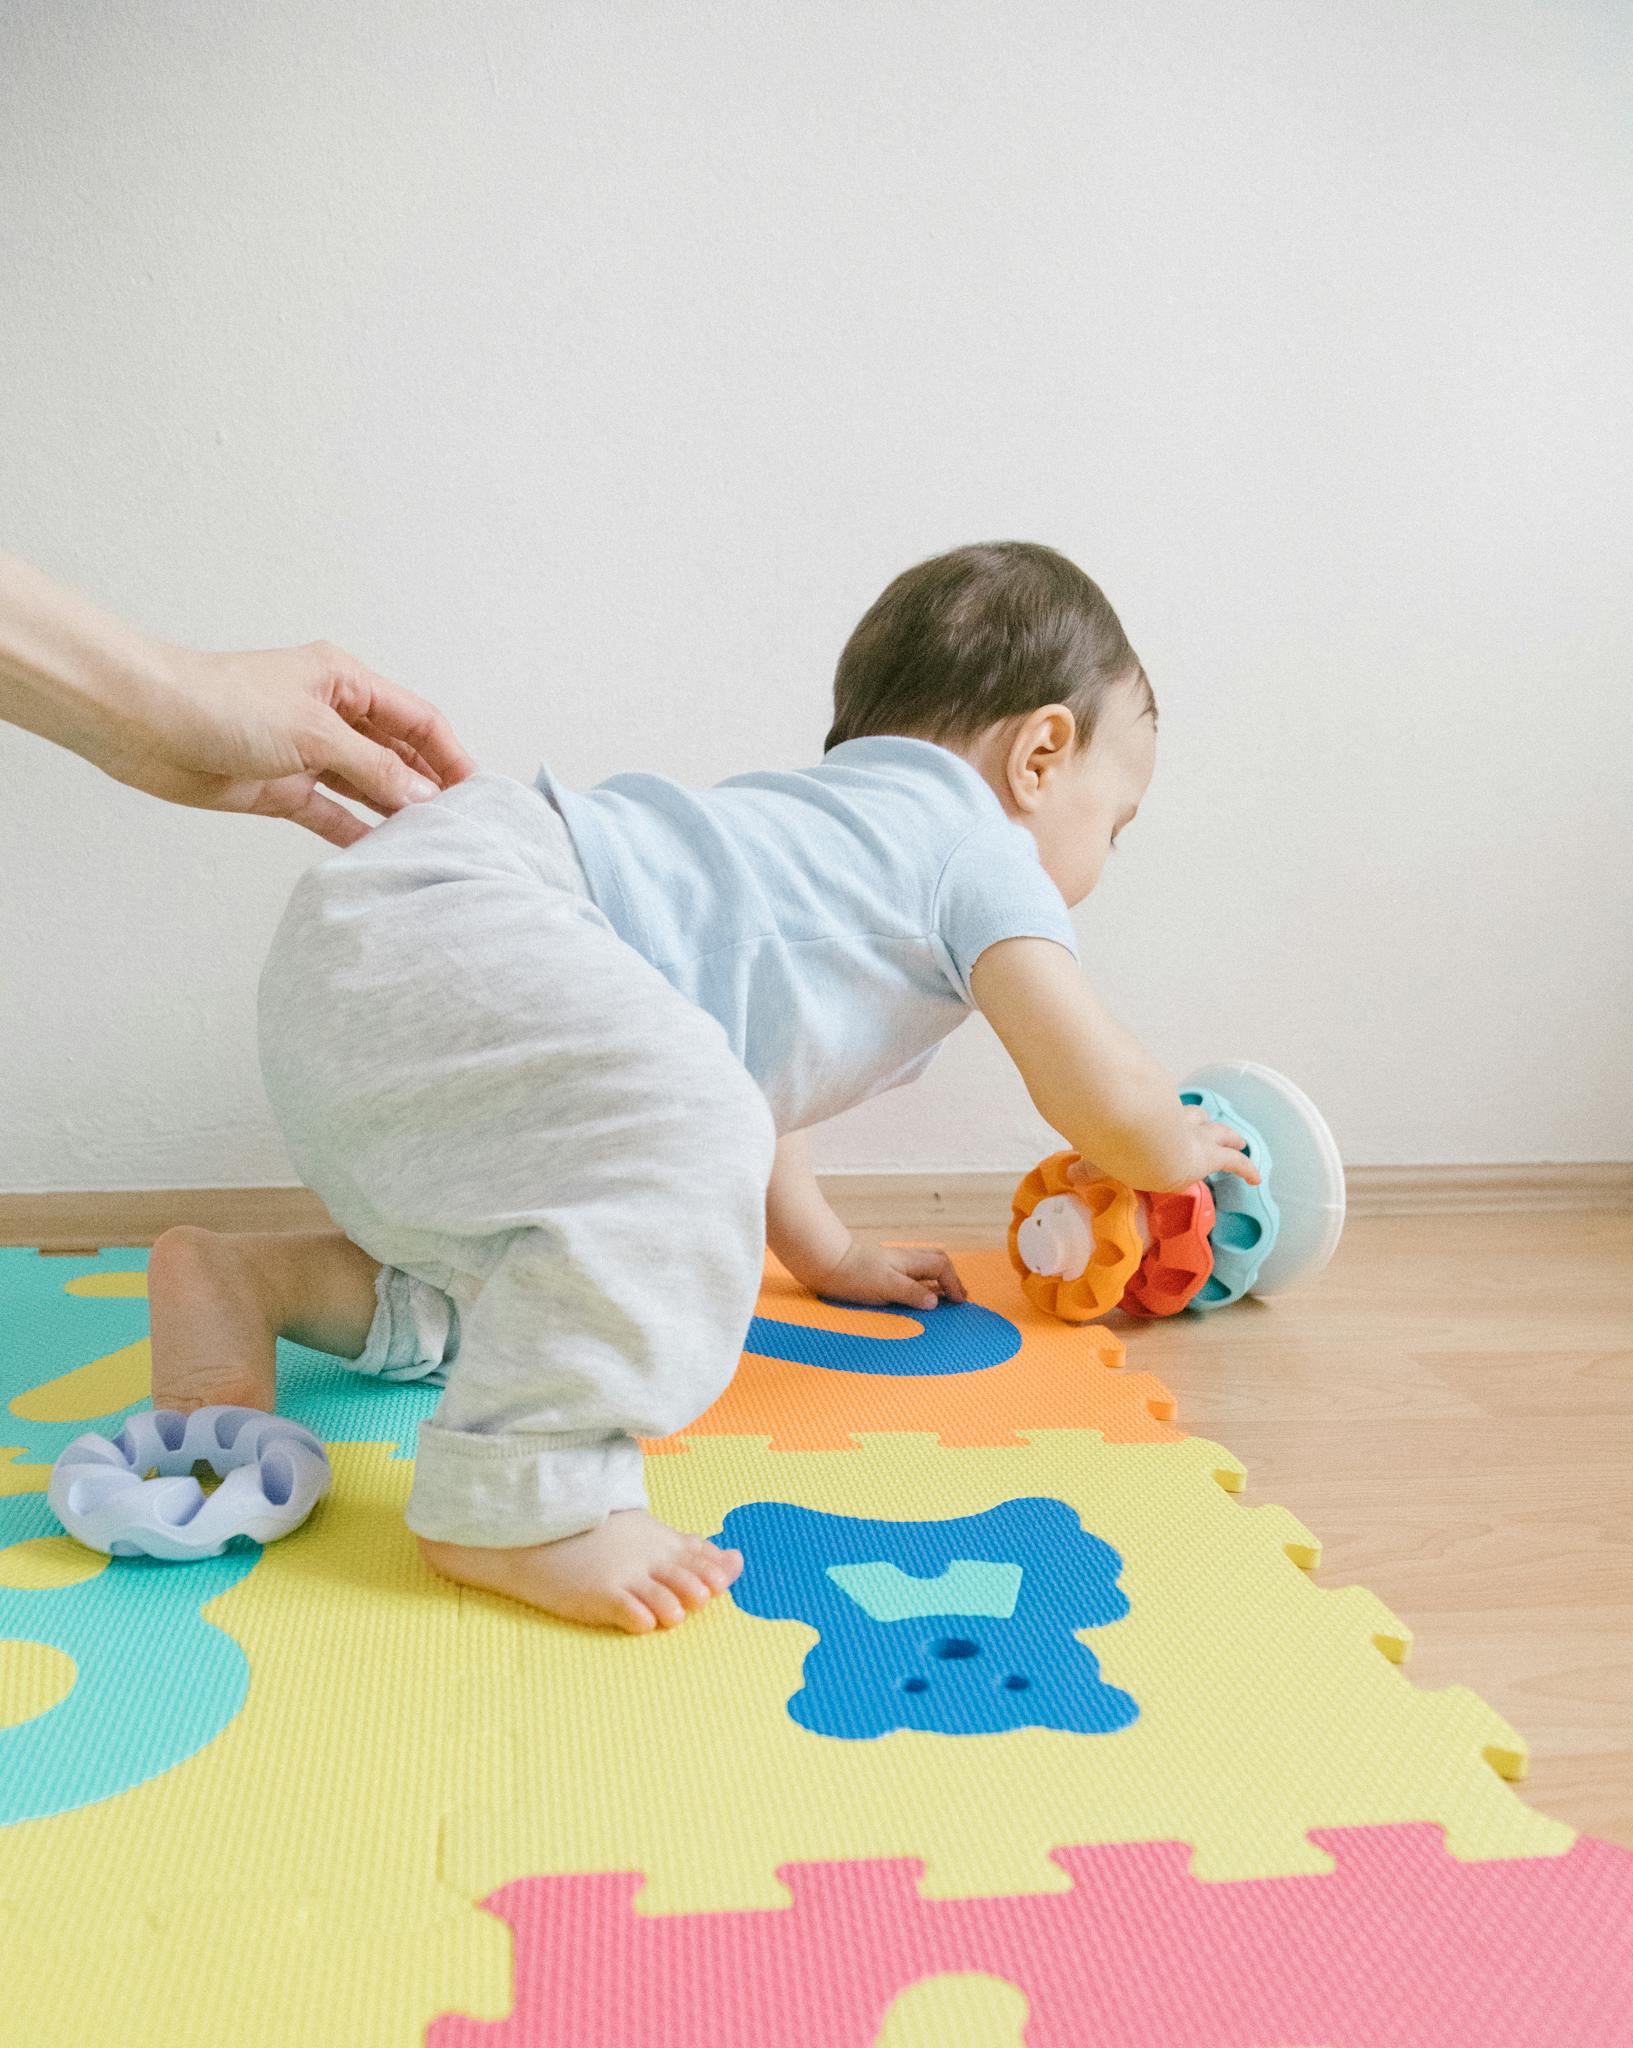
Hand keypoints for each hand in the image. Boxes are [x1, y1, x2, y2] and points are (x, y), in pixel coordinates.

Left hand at [104, 640, 477, 847]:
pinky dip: (357, 832)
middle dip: (428, 787)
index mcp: (345, 683)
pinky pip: (332, 814)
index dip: (451, 754)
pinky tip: (383, 853)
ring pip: (367, 787)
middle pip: (397, 755)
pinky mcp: (280, 789)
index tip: (479, 793)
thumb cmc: (221, 703)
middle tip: (462, 827)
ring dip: (395, 814)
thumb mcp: (314, 732)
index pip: (417, 720)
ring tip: (431, 844)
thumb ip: (373, 768)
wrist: (143, 723)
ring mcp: (307, 754)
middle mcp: (331, 716)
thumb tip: (423, 797)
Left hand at [810, 1238, 968, 1312]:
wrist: (822, 1262)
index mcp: (908, 1261)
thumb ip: (911, 1291)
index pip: (942, 1266)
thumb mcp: (885, 1284)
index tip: (960, 1302)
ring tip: (942, 1302)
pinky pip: (907, 1280)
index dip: (954, 1283)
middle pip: (936, 1263)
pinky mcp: (878, 1276)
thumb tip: (936, 1301)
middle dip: (950, 1279)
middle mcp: (903, 1262)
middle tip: (958, 1299)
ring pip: (922, 1272)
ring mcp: (891, 1268)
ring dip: (935, 1284)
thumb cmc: (852, 1273)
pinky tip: (914, 1301)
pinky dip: (918, 1289)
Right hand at [1068, 1111, 1260, 1194]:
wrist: (1132, 1135)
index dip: (1157, 1115)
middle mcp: (1167, 1117)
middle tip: (1197, 1119)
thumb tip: (1070, 1174)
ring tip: (1236, 1139)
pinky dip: (1244, 1168)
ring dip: (1223, 1135)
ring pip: (1211, 1131)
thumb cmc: (1111, 1131)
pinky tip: (1256, 1178)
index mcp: (1143, 1114)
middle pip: (1186, 1115)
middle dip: (1193, 1120)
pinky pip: (1231, 1161)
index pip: (1154, 1110)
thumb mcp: (1094, 1146)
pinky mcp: (1204, 1155)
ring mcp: (1188, 1132)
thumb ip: (1085, 1164)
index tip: (1155, 1118)